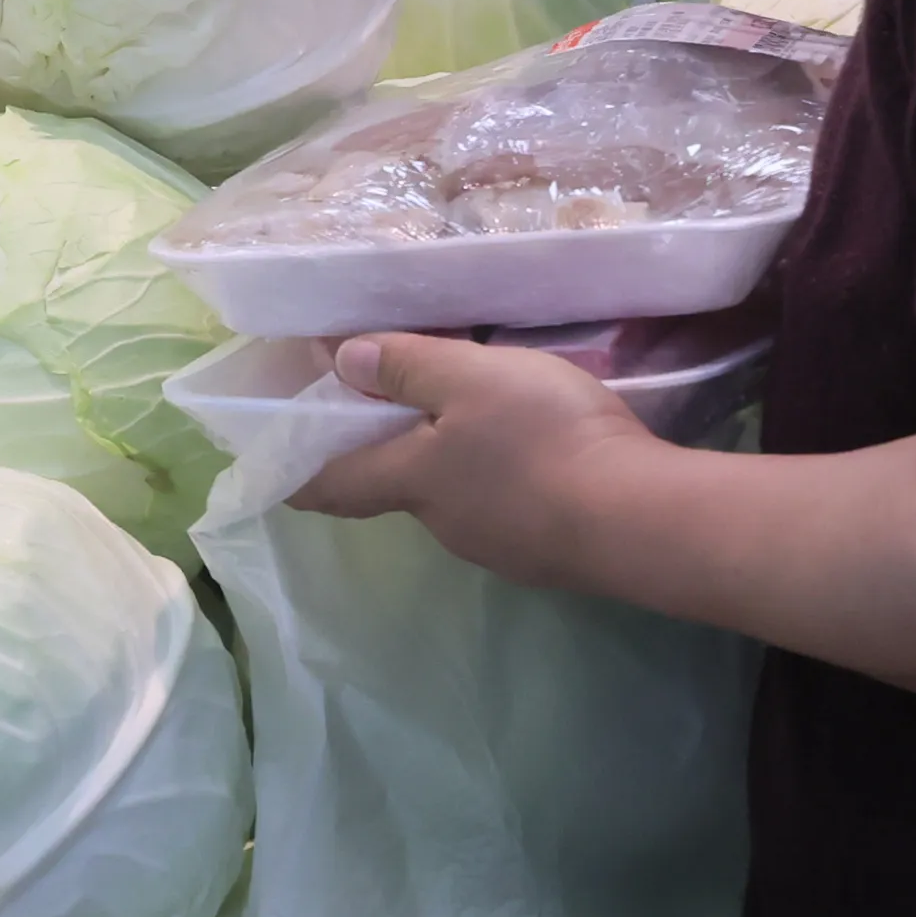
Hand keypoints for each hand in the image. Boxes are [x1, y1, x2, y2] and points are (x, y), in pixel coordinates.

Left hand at [291, 332, 661, 590]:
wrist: (642, 520)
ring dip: (458, 461)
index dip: (297, 470)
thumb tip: (341, 363)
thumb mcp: (471, 377)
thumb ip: (407, 367)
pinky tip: (540, 451)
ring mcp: (499, 546)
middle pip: (399, 483)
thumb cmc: (545, 438)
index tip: (274, 458)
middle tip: (405, 399)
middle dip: (393, 447)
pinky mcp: (548, 553)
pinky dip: (507, 479)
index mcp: (411, 481)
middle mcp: (444, 523)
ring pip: (458, 496)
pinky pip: (510, 507)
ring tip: (487, 413)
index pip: (331, 483)